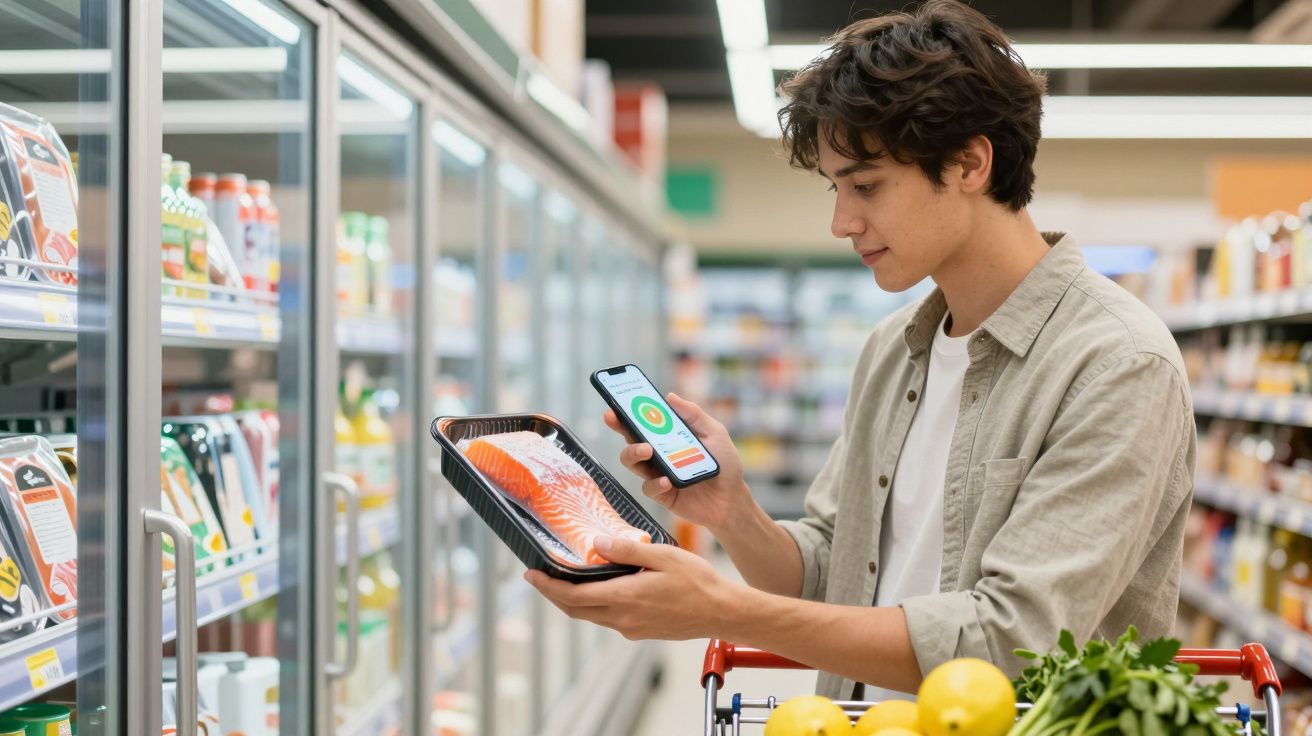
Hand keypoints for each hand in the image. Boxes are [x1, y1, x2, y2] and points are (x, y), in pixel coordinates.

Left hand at [524, 535, 739, 640]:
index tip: (532, 575)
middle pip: (576, 610)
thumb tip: (595, 545)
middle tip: (540, 577)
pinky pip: (609, 618)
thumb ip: (626, 550)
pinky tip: (600, 588)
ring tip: (565, 580)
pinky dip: (595, 604)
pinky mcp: (641, 631)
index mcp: (625, 598)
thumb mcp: (662, 555)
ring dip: (574, 600)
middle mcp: (623, 618)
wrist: (721, 612)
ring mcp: (631, 628)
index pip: (573, 597)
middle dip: (554, 595)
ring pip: (591, 616)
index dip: (548, 587)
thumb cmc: (697, 581)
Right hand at [604, 392, 752, 532]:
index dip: (628, 410)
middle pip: (631, 438)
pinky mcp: (662, 493)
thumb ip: (694, 415)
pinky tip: (667, 481)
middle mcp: (658, 453)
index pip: (644, 420)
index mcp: (668, 436)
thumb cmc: (724, 463)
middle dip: (620, 426)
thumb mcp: (714, 433)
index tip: (617, 400)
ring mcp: (657, 473)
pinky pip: (649, 488)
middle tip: (614, 417)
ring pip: (632, 462)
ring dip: (634, 453)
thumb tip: (670, 396)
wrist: (732, 498)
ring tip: (646, 450)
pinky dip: (655, 483)